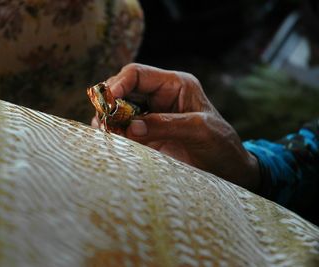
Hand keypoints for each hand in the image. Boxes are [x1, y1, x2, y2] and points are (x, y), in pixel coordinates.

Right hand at [92, 63, 260, 191]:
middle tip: (101, 120)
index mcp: (175, 85)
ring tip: (104, 132)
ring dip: (109, 120)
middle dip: (109, 103)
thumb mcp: (200, 131)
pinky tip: (110, 140)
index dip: (119, 83)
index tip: (107, 100)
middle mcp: (160, 97)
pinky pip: (124, 130)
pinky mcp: (147, 136)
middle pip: (124, 91)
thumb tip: (131, 127)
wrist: (229, 173)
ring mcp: (151, 117)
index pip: (137, 74)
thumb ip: (166, 125)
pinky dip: (114, 134)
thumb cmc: (222, 146)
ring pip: (120, 111)